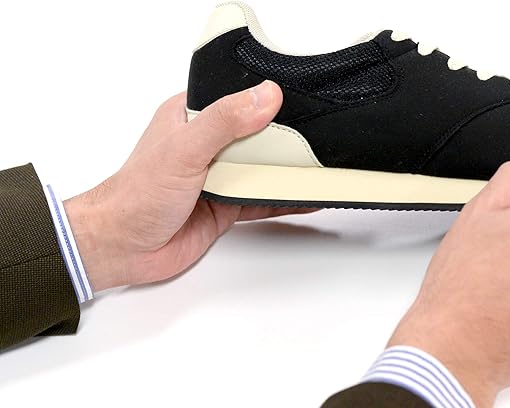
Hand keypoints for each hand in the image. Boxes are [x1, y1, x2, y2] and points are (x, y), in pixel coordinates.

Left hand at [65, 81, 308, 291]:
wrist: (123, 247)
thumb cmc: (138, 194)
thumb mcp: (184, 148)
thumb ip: (225, 121)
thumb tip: (266, 96)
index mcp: (190, 117)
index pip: (235, 97)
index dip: (265, 96)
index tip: (301, 94)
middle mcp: (206, 144)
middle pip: (255, 134)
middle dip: (285, 135)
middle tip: (322, 132)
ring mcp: (217, 176)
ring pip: (262, 167)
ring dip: (287, 168)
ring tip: (323, 164)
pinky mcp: (226, 206)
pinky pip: (263, 199)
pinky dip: (285, 199)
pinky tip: (308, 197)